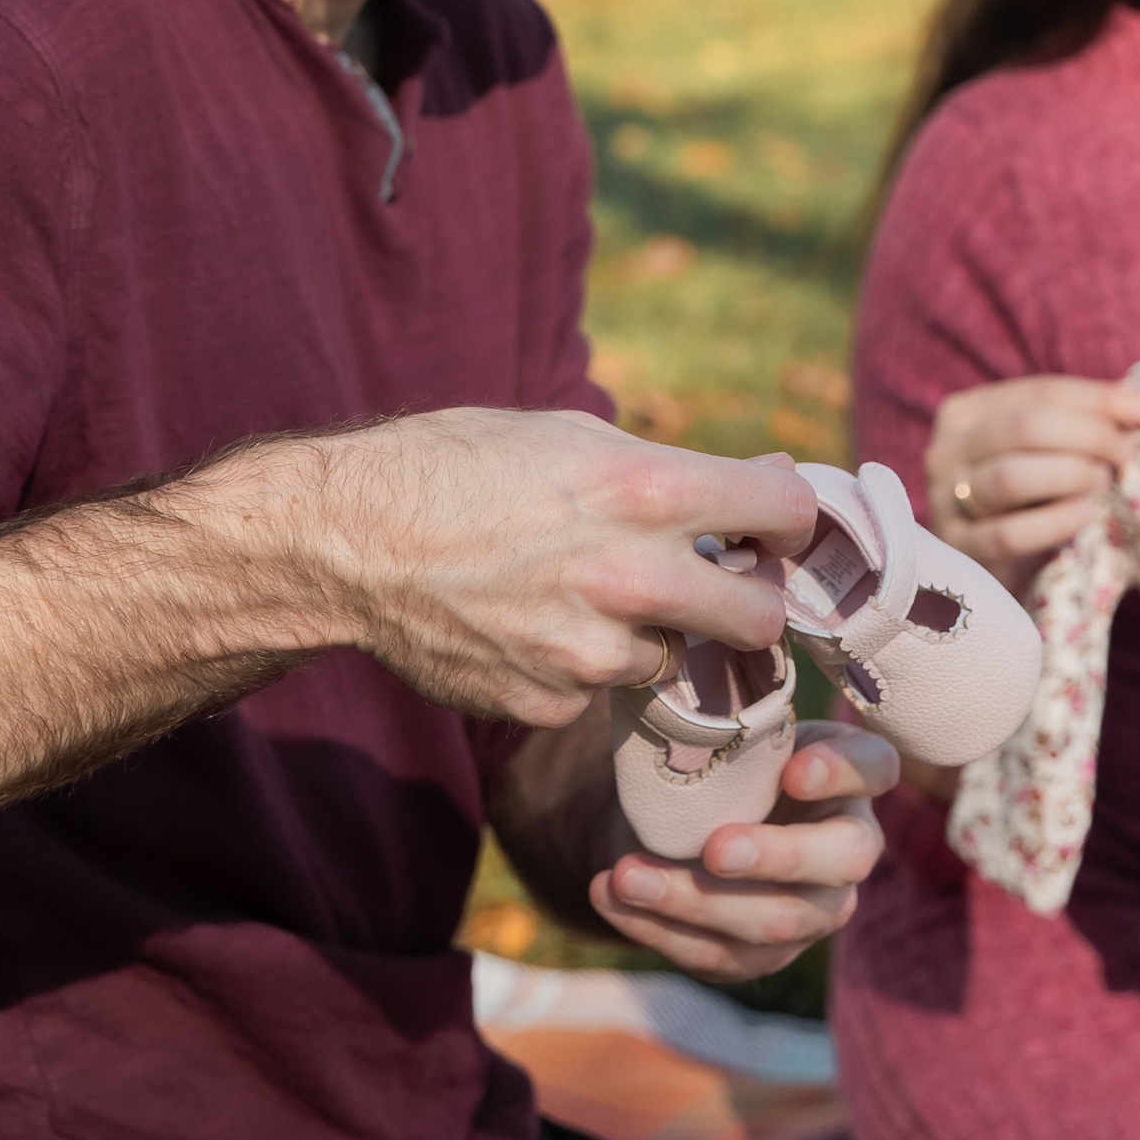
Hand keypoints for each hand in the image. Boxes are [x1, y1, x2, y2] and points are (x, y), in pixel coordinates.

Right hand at [289, 408, 814, 725]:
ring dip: (652, 637)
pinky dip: (581, 667)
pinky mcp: (552, 705)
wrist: (347, 540)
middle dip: (752, 605)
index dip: (791, 522)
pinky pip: (599, 692)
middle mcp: (631, 577)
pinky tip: (530, 627)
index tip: (775, 530)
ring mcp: (591, 653)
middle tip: (722, 589)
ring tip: (584, 596)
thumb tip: (767, 484)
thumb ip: (673, 470)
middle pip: (763, 620)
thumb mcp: (571, 434)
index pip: (787, 514)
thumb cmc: (460, 466)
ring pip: (673, 660)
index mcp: (645, 491)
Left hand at [591, 724, 901, 979]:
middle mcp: (848, 852)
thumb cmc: (733, 760)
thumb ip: (745, 718)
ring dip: (693, 901)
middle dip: (771, 859)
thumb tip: (701, 718)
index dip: (841, 773)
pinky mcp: (760, 956)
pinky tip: (609, 895)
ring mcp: (811, 914)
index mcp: (853, 780)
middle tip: (713, 848)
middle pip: (834, 865)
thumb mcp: (747, 728)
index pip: (873, 769)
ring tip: (626, 875)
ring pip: (770, 924)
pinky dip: (656, 928)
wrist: (701, 819)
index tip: (794, 771)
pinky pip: (714, 955)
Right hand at [922, 375, 1139, 598]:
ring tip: (1105, 483)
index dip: (1100, 399)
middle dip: (1088, 435)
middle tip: (1127, 454)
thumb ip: (1086, 423)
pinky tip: (1085, 516)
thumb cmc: (1028, 501)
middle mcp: (945, 451)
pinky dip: (1053, 522)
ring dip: (1070, 475)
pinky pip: (1008, 534)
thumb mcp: (1047, 454)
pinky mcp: (957, 551)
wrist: (990, 572)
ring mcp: (944, 501)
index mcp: (966, 413)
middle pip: (1023, 426)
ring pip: (1011, 476)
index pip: (1039, 391)